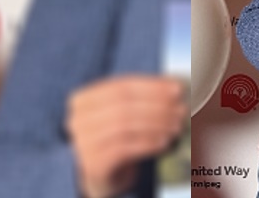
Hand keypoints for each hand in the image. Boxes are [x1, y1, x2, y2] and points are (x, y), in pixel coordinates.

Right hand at [66, 75, 185, 197]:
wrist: (100, 173)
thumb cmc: (116, 138)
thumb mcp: (124, 113)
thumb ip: (143, 97)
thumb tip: (175, 87)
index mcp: (83, 100)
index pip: (121, 86)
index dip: (152, 86)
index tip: (178, 89)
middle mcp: (78, 119)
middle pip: (124, 105)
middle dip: (158, 105)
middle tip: (180, 110)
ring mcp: (82, 141)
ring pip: (125, 125)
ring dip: (157, 124)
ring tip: (176, 127)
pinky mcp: (92, 162)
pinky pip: (125, 148)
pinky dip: (149, 143)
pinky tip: (165, 143)